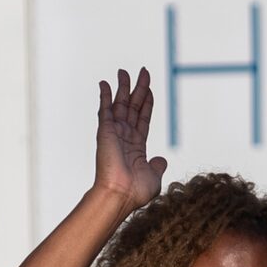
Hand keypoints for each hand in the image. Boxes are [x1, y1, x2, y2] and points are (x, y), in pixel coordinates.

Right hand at [93, 67, 165, 212]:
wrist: (120, 195)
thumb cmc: (135, 192)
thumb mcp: (154, 177)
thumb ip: (158, 166)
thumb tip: (161, 160)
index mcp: (137, 146)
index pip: (143, 118)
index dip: (147, 103)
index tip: (149, 89)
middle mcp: (125, 136)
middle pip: (133, 106)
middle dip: (138, 88)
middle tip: (143, 72)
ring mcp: (115, 132)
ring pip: (121, 104)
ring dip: (123, 86)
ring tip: (125, 71)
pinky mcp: (105, 131)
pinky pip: (105, 109)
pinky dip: (105, 95)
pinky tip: (105, 83)